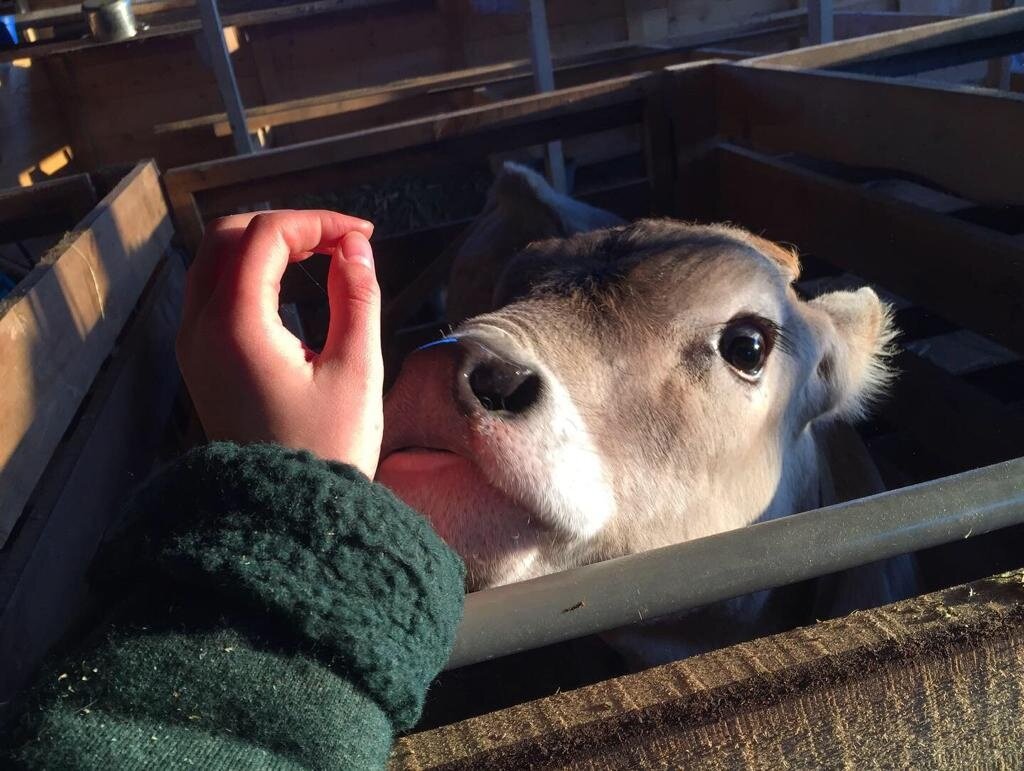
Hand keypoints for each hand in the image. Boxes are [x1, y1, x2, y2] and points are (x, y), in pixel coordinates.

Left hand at [176, 210, 383, 477]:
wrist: (288, 516)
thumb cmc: (328, 449)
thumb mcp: (357, 371)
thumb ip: (357, 298)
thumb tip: (355, 247)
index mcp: (235, 326)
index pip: (265, 236)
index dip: (317, 222)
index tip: (362, 235)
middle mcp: (200, 329)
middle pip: (228, 236)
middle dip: (286, 227)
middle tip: (339, 241)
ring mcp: (192, 346)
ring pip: (213, 262)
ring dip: (263, 246)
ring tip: (319, 256)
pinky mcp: (199, 362)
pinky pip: (211, 293)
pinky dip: (248, 273)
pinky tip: (290, 286)